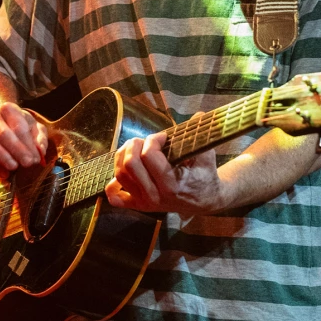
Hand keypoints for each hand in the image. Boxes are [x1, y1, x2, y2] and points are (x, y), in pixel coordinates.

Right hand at [0, 103, 47, 178]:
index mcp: (8, 110)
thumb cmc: (23, 126)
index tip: (36, 156)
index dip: (27, 142)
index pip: (18, 126)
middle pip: (3, 134)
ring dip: (3, 157)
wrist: (4, 123)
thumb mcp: (36, 128)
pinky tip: (5, 174)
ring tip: (14, 167)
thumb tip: (40, 150)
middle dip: (17, 150)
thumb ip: (40, 138)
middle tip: (28, 163)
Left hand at [105, 130, 227, 215]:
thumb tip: (198, 115)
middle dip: (136, 145)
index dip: (154, 139)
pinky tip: (125, 171)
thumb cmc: (204, 175)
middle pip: (130, 164)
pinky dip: (114, 183)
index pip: (149, 156)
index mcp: (172, 185)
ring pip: (120, 174)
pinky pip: (115, 196)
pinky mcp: (138, 205)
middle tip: (147, 141)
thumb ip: (200, 136)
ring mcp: (144, 202)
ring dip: (124, 155)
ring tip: (136, 149)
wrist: (204, 201)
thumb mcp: (206, 155)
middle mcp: (155, 196)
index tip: (164, 136)